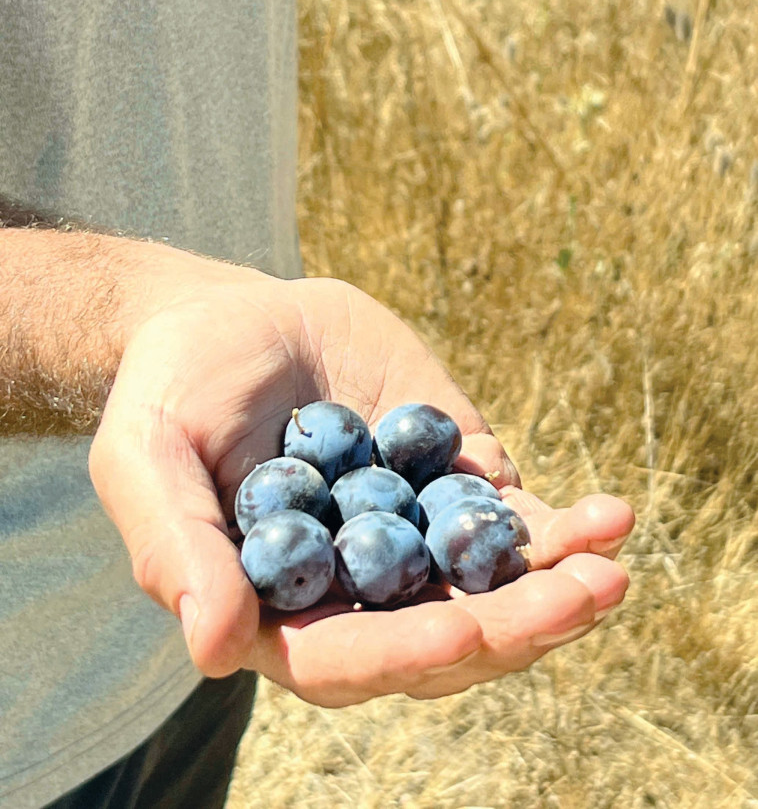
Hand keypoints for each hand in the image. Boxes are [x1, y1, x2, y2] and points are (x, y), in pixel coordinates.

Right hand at [90, 267, 632, 704]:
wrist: (231, 319)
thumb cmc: (172, 390)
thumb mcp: (147, 456)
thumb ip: (174, 547)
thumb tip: (214, 649)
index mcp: (279, 608)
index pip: (342, 659)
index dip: (402, 655)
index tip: (464, 630)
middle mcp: (354, 591)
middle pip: (441, 638)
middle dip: (513, 627)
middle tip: (581, 596)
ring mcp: (410, 538)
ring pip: (491, 590)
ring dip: (556, 587)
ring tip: (609, 563)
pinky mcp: (449, 482)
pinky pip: (510, 520)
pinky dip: (560, 526)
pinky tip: (609, 513)